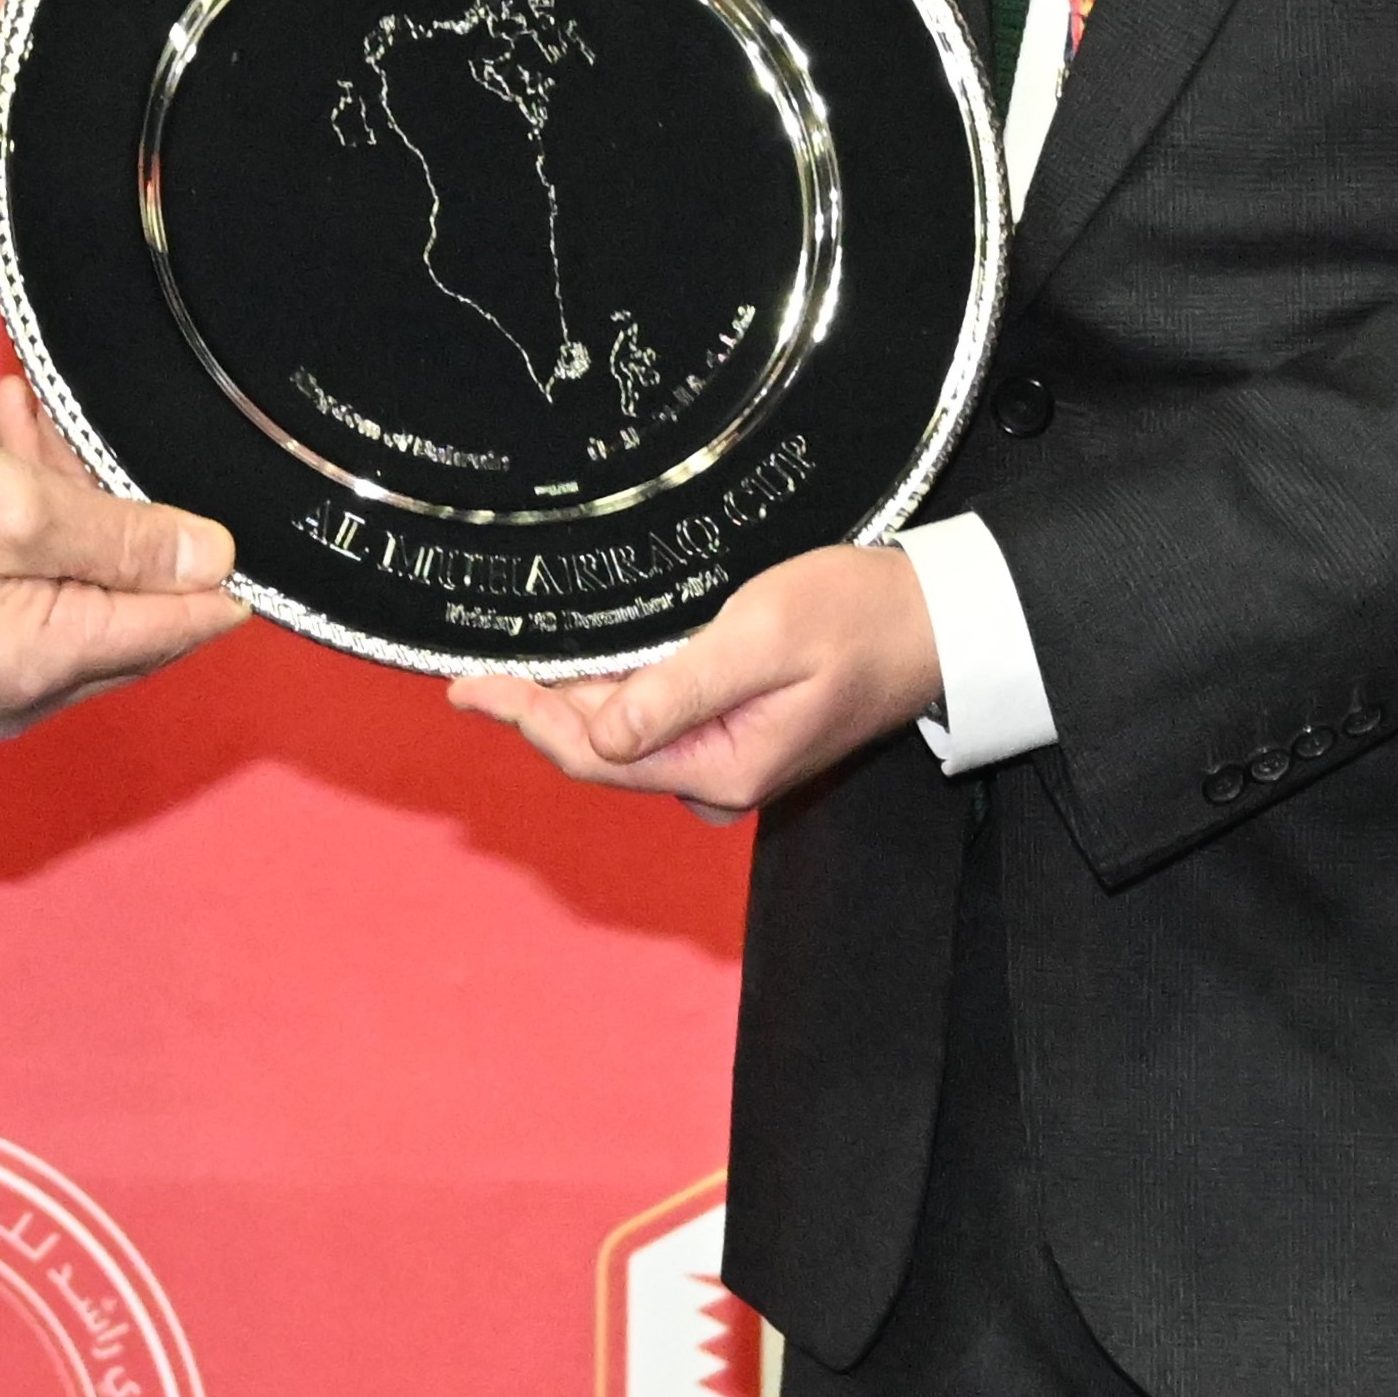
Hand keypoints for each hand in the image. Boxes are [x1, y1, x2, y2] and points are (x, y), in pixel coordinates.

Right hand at [0, 382, 245, 733]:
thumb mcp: (16, 506)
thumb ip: (123, 537)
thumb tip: (213, 560)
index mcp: (40, 673)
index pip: (172, 630)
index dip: (215, 574)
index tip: (240, 524)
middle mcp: (19, 698)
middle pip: (124, 609)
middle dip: (123, 519)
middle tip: (91, 439)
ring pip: (74, 587)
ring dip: (68, 504)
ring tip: (34, 422)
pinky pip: (27, 589)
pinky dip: (29, 527)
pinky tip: (13, 447)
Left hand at [449, 540, 944, 819]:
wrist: (931, 622)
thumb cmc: (854, 617)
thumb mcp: (761, 639)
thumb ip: (678, 689)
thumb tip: (599, 728)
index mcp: (721, 767)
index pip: (592, 753)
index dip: (524, 718)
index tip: (466, 687)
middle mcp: (717, 779)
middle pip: (598, 751)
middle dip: (536, 708)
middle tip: (477, 665)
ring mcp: (726, 760)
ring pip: (622, 735)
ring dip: (571, 698)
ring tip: (513, 657)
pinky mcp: (735, 735)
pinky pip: (653, 720)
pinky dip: (612, 692)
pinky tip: (583, 661)